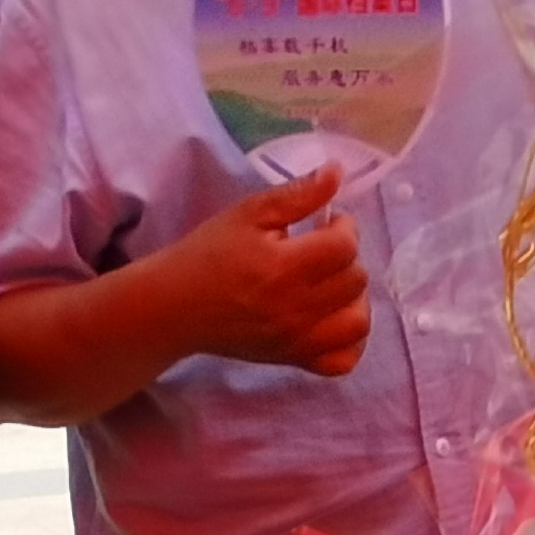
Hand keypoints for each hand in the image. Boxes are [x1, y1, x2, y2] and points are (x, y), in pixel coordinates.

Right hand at [157, 167, 370, 378]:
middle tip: (324, 249)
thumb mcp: (248, 213)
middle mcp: (294, 308)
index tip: (326, 222)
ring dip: (354, 298)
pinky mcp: (292, 359)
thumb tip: (337, 172)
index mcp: (282, 267)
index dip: (344, 226)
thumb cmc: (209, 254)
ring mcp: (296, 340)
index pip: (344, 246)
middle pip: (356, 281)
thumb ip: (298, 193)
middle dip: (347, 257)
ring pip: (359, 322)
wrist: (176, 307)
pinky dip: (350, 341)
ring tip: (333, 284)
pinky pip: (343, 362)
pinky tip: (334, 319)